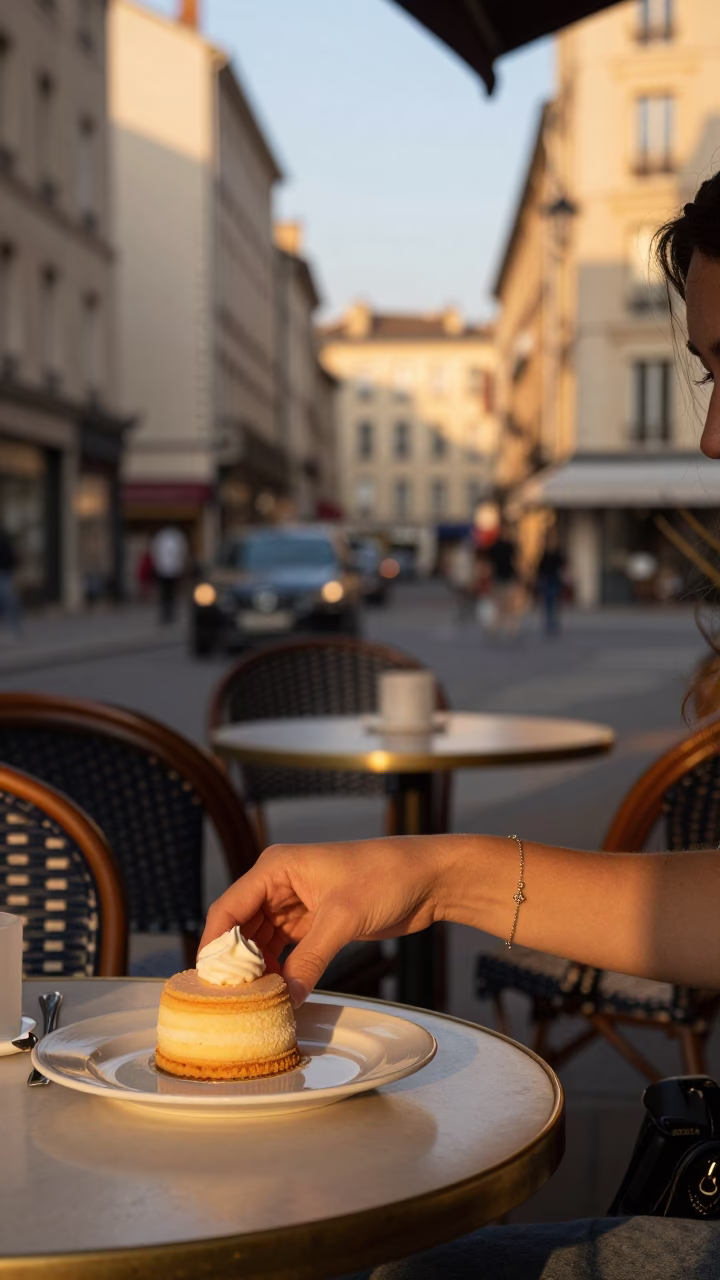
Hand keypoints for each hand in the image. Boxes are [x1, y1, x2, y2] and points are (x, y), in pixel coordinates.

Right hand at [200, 837, 446, 1005]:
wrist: (426, 878)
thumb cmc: (385, 876)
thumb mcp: (342, 918)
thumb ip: (310, 960)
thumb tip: (286, 998)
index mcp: (276, 868)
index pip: (229, 907)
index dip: (213, 944)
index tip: (206, 980)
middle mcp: (279, 884)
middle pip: (240, 927)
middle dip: (234, 962)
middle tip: (229, 1000)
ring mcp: (295, 904)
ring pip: (260, 942)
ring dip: (257, 969)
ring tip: (252, 1002)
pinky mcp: (314, 922)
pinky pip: (283, 950)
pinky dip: (278, 970)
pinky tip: (276, 992)